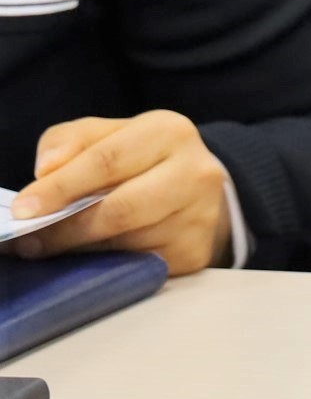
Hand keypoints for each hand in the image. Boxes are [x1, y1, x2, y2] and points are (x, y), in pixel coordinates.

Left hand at [11, 110, 235, 276]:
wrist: (196, 188)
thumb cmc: (139, 159)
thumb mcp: (107, 135)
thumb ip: (70, 141)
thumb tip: (45, 171)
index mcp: (168, 132)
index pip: (107, 160)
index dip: (60, 187)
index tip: (23, 209)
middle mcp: (194, 172)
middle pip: (120, 208)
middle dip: (66, 228)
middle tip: (29, 240)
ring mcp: (200, 215)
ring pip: (127, 242)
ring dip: (81, 249)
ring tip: (52, 248)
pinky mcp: (194, 251)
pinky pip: (138, 266)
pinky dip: (106, 266)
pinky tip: (89, 260)